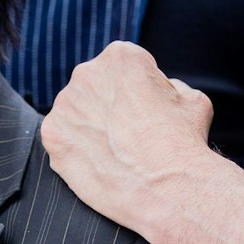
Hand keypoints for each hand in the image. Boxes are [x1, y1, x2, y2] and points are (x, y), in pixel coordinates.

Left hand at [41, 41, 219, 242]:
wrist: (166, 187)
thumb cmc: (183, 141)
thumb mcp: (191, 97)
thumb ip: (168, 85)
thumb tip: (156, 92)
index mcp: (122, 56)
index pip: (125, 67)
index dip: (138, 90)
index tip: (145, 110)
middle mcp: (87, 73)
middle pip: (96, 85)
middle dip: (109, 104)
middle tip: (129, 132)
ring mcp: (66, 105)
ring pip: (77, 111)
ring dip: (91, 125)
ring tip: (115, 151)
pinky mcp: (52, 136)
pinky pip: (62, 137)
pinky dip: (76, 149)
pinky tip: (99, 162)